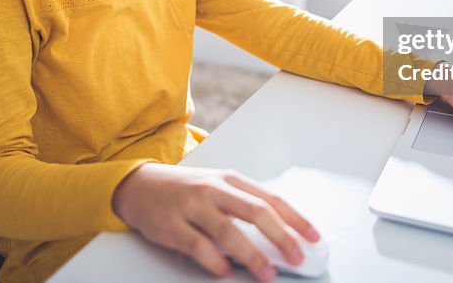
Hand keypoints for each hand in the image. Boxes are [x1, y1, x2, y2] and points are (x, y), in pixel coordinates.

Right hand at [112, 164, 319, 281]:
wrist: (139, 185)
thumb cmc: (186, 190)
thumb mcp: (218, 188)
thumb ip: (244, 207)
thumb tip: (279, 235)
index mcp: (231, 180)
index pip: (271, 198)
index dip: (295, 218)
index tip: (313, 237)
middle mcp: (214, 190)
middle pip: (255, 212)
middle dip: (281, 236)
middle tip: (297, 257)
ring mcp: (192, 206)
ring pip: (228, 231)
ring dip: (252, 255)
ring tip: (267, 274)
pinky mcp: (172, 225)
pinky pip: (197, 245)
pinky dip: (215, 261)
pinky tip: (226, 272)